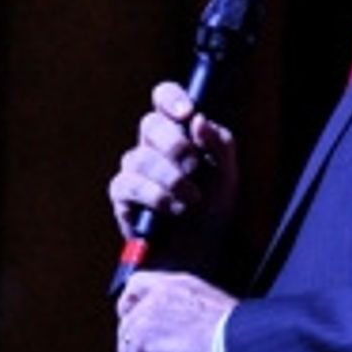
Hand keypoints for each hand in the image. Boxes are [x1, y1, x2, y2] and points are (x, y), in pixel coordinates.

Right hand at [108, 81, 238, 249]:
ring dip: (171, 178)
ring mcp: (134, 170)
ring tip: (192, 199)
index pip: (164, 98)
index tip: (187, 113)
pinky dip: (155, 196)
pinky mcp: (123, 196)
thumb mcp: (228, 174)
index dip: (171, 98)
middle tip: (195, 168)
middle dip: (176, 146)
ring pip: (140, 157)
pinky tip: (173, 208)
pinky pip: (128, 184)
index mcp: (178, 132)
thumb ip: (219, 144)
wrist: (202, 253)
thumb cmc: (213, 210)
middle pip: (150, 124)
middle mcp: (152, 146)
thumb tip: (198, 119)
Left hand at [115, 270, 236, 351]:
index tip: (128, 321)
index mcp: (178, 284)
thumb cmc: (236, 331)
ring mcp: (149, 311)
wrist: (237, 340)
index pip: (139, 284)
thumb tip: (178, 337)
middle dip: (128, 348)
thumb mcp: (212, 311)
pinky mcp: (143, 334)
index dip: (130, 305)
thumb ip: (187, 316)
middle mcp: (160, 293)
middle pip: (127, 319)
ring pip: (125, 345)